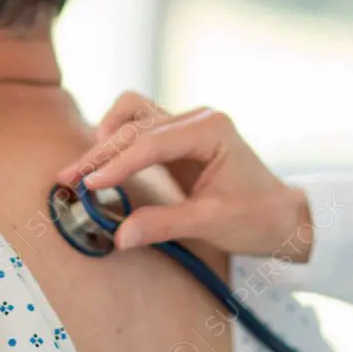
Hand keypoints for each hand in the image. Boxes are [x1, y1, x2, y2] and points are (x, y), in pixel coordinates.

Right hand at [56, 92, 313, 259]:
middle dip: (100, 153)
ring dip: (105, 139)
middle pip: (135, 125)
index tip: (88, 184)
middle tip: (69, 178)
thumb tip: (119, 236)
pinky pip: (138, 128)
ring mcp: (186, 125)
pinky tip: (102, 163)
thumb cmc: (256, 216)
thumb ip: (163, 225)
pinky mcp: (177, 137)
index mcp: (211, 130)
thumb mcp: (211, 222)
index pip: (151, 142)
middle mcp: (196, 119)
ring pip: (132, 115)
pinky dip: (117, 142)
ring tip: (83, 169)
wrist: (283, 215)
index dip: (117, 163)